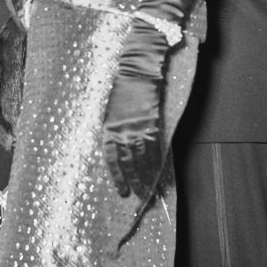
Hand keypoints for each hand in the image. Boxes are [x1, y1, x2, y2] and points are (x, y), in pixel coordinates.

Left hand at [102, 18, 168, 198]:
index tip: (122, 191)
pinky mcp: (151, 122)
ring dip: (145, 177)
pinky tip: (158, 173)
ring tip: (147, 191)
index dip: (117, 176)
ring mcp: (137, 127)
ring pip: (142, 159)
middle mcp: (121, 130)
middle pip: (127, 163)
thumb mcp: (111, 108)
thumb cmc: (121, 87)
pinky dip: (156, 162)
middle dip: (133, 181)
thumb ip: (114, 129)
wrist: (136, 69)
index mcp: (108, 127)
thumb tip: (118, 149)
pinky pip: (154, 148)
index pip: (112, 159)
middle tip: (137, 198)